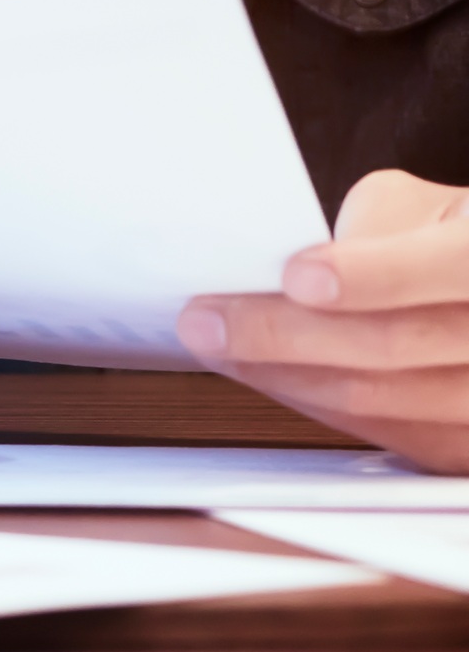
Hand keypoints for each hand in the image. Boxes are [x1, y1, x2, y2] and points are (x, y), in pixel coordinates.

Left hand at [177, 169, 468, 473]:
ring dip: (280, 374)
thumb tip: (290, 267)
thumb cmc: (447, 242)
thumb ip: (368, 228)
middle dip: (283, 333)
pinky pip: (377, 433)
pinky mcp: (463, 445)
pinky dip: (311, 400)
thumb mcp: (418, 206)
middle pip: (393, 345)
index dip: (370, 275)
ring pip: (376, 399)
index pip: (448, 267)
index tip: (297, 276)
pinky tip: (266, 375)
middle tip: (207, 320)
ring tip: (218, 347)